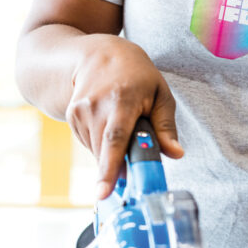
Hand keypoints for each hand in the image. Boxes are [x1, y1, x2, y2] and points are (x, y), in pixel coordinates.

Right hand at [65, 33, 183, 198]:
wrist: (98, 54)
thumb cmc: (137, 75)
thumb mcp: (160, 93)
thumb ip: (166, 126)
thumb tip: (176, 154)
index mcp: (123, 98)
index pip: (115, 139)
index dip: (109, 168)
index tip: (103, 193)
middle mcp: (97, 105)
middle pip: (104, 150)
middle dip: (115, 170)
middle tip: (129, 177)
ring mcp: (80, 110)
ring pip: (97, 151)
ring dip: (112, 153)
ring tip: (123, 128)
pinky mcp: (71, 116)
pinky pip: (89, 144)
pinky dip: (102, 143)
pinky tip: (109, 124)